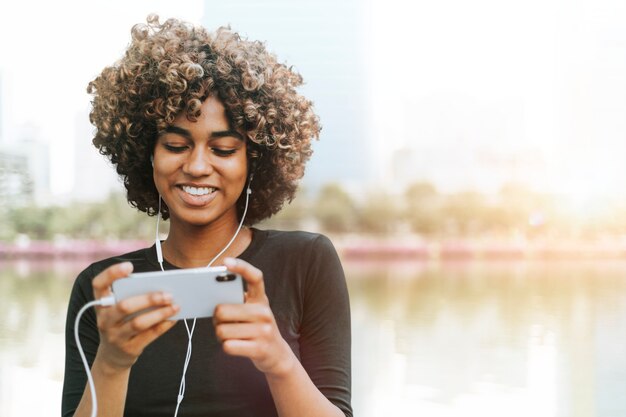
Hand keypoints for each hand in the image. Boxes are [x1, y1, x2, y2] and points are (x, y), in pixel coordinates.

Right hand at [91, 262, 178, 370]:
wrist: (112, 357)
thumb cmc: (121, 323)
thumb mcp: (117, 310)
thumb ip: (132, 296)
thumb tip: (162, 286)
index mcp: (101, 304)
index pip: (98, 285)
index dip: (111, 274)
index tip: (129, 266)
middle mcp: (104, 320)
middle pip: (124, 306)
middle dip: (149, 299)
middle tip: (168, 294)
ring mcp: (115, 336)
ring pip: (138, 323)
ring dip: (160, 313)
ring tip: (175, 305)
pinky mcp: (128, 349)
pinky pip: (149, 336)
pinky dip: (163, 325)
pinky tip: (174, 318)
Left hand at [213, 258, 293, 376]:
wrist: (277, 354)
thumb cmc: (256, 329)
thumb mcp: (253, 312)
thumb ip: (238, 302)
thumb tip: (213, 299)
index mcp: (261, 299)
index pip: (255, 277)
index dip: (241, 267)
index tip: (226, 262)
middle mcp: (264, 312)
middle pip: (222, 310)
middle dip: (216, 319)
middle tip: (222, 322)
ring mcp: (264, 331)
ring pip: (221, 331)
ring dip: (220, 335)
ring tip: (231, 335)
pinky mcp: (259, 348)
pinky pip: (228, 346)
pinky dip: (226, 347)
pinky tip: (236, 345)